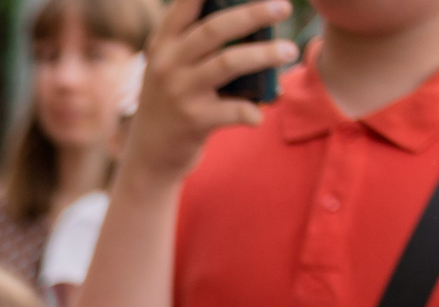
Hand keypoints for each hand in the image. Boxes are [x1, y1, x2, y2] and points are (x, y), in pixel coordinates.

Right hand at [127, 0, 297, 182]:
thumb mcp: (170, 69)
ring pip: (228, 62)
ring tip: (290, 50)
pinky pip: (234, 109)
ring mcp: (179, 93)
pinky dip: (252, 110)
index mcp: (163, 45)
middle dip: (253, 14)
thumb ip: (196, 44)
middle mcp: (167, 65)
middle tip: (283, 7)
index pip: (186, 5)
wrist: (148, 158)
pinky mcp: (192, 121)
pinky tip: (261, 112)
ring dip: (265, 54)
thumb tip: (252, 18)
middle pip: (215, 29)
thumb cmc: (171, 104)